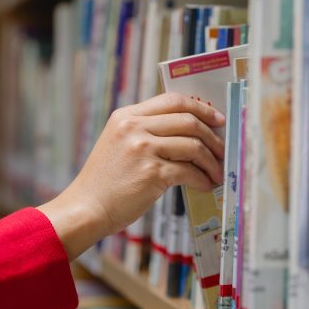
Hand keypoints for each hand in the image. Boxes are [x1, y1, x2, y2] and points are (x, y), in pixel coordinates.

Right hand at [37, 93, 225, 257]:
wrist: (86, 208)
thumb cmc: (106, 182)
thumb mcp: (118, 144)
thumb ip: (145, 132)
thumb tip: (189, 133)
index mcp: (127, 116)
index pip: (172, 100)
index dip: (200, 107)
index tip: (216, 119)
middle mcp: (134, 127)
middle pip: (188, 120)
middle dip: (212, 136)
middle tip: (222, 149)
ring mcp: (143, 149)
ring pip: (193, 146)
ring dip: (211, 161)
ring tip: (216, 172)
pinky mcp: (152, 173)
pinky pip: (189, 171)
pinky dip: (202, 179)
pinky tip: (205, 185)